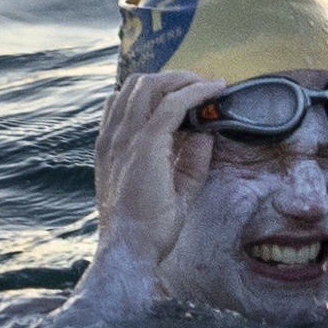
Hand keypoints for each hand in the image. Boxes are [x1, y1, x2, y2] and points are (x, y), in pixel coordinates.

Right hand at [77, 68, 224, 311]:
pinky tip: (215, 92)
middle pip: (138, 84)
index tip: (187, 94)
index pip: (126, 99)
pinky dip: (195, 92)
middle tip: (203, 85)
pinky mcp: (145, 145)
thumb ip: (189, 159)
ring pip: (151, 85)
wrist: (130, 249)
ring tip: (210, 85)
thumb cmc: (146, 227)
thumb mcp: (174, 187)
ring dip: (184, 79)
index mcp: (112, 146)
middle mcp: (114, 136)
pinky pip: (173, 104)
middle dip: (173, 77)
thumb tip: (207, 134)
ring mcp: (126, 138)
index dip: (158, 89)